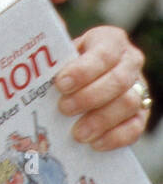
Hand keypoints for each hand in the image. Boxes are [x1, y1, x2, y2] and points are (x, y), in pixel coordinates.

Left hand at [54, 26, 149, 149]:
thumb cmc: (72, 63)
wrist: (88, 79)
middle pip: (117, 80)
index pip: (103, 53)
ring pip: (128, 103)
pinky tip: (95, 143)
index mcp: (111, 40)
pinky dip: (114, 137)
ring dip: (100, 120)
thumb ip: (56, 51)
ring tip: (77, 132)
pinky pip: (135, 127)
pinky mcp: (142, 115)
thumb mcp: (66, 50)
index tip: (61, 84)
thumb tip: (41, 53)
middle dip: (88, 97)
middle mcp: (130, 61)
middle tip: (64, 108)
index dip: (83, 70)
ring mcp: (139, 88)